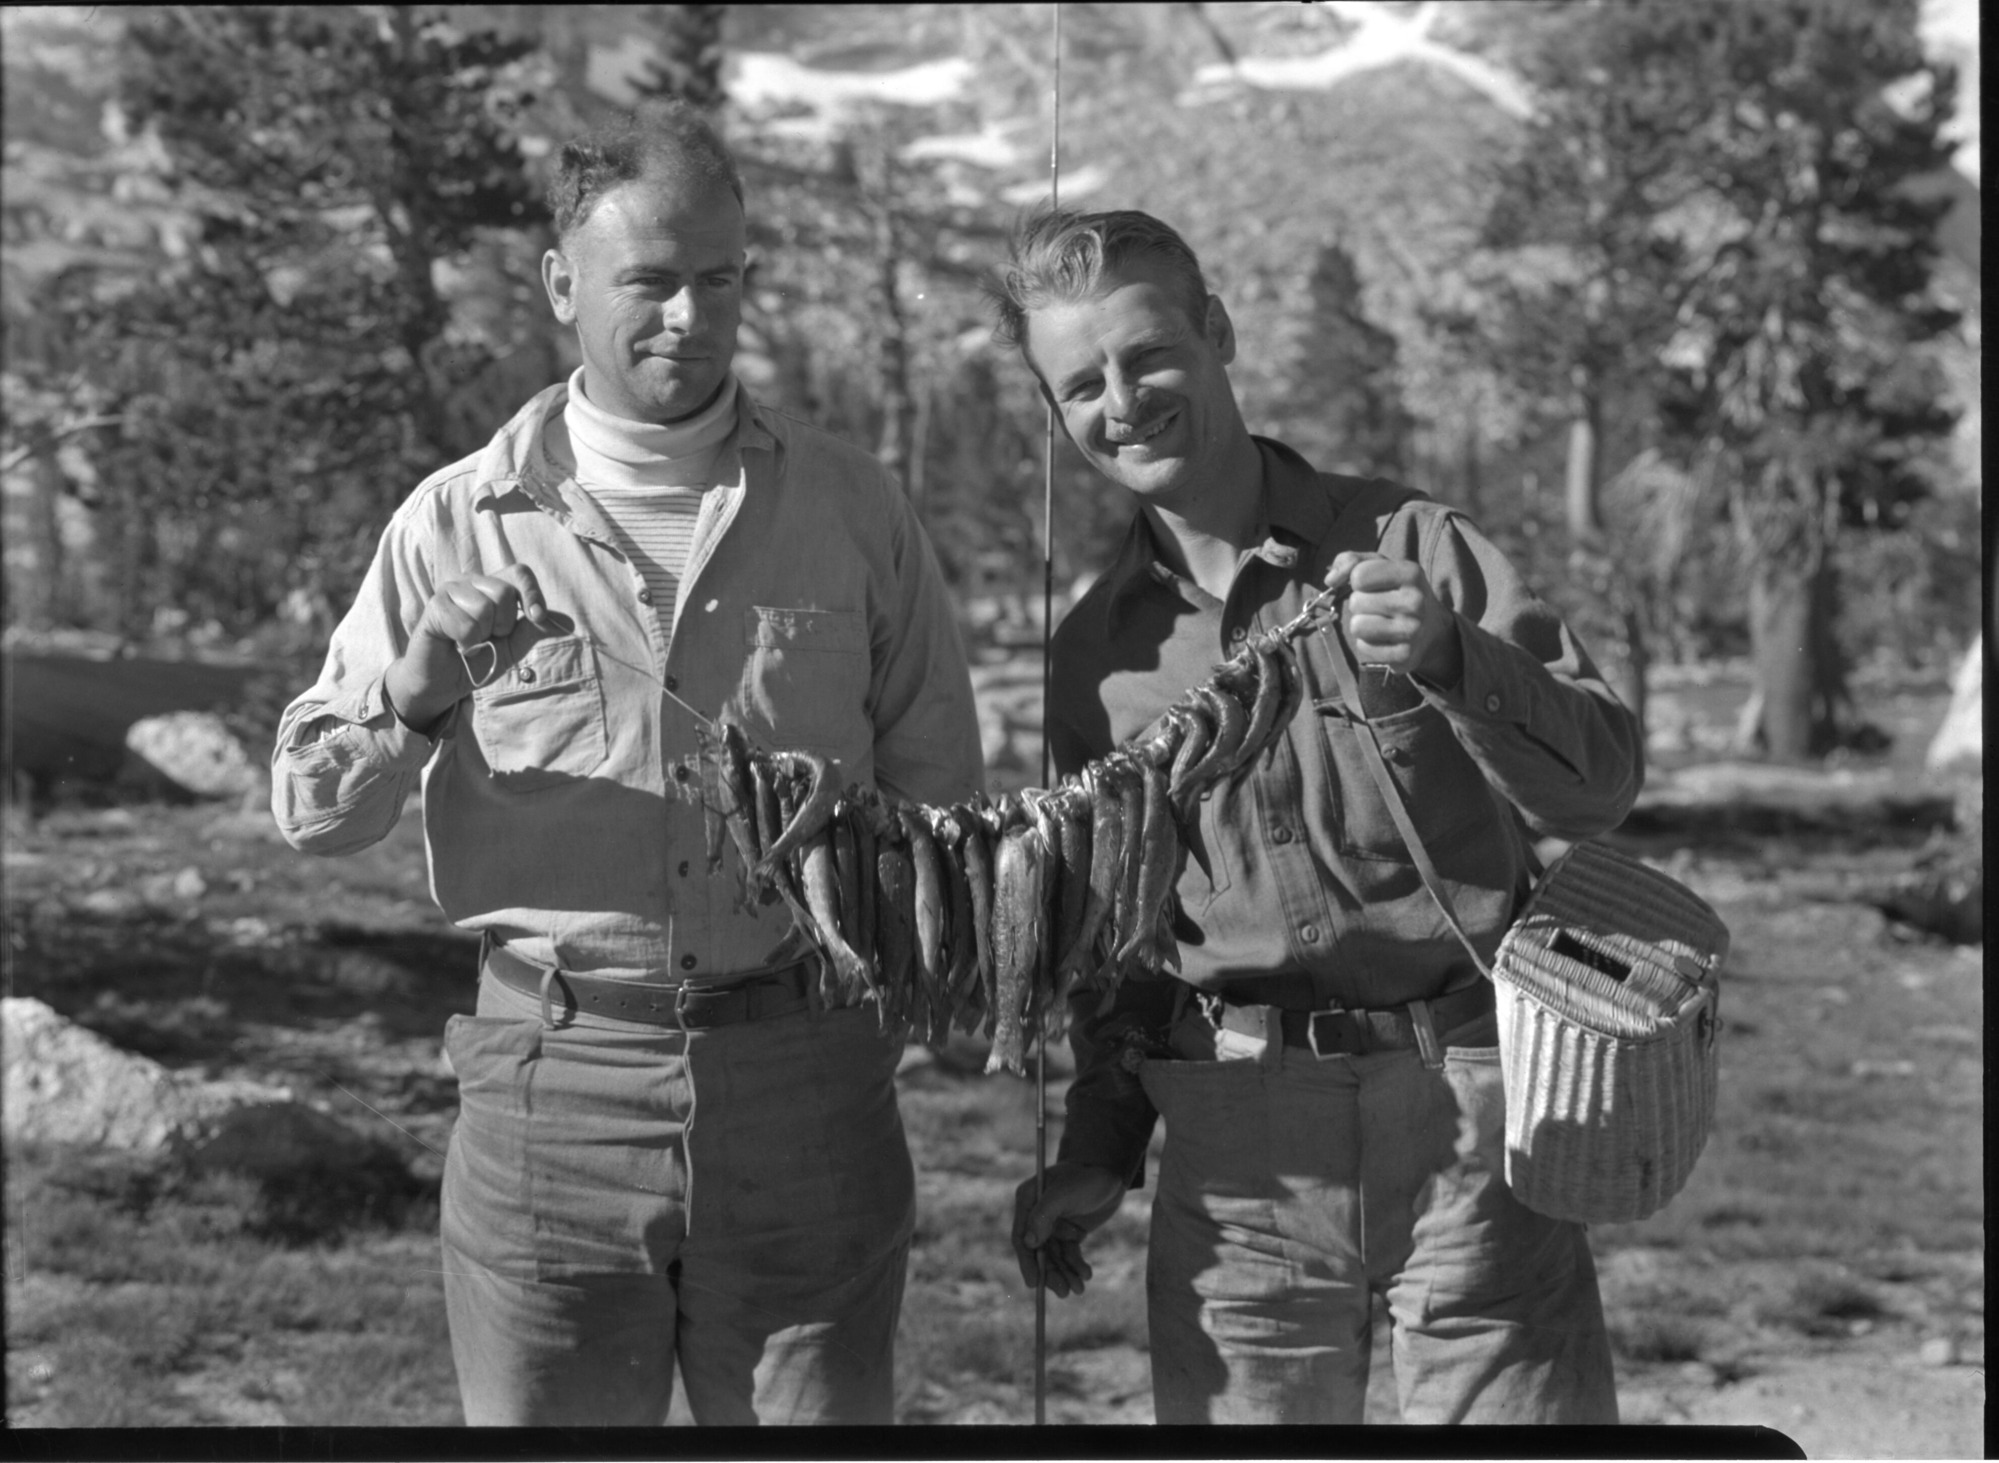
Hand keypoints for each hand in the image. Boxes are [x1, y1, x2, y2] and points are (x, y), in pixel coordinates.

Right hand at [383, 565, 558, 733]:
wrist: (445, 681)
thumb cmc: (477, 659)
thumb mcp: (513, 646)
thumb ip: (535, 630)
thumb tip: (568, 622)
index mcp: (492, 586)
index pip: (519, 572)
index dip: (532, 592)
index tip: (537, 617)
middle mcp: (471, 582)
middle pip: (504, 592)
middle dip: (503, 624)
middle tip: (486, 638)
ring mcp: (450, 590)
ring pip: (484, 607)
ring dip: (481, 636)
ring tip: (469, 642)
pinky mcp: (434, 607)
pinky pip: (465, 625)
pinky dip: (466, 643)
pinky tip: (455, 645)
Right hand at [1012, 1162, 1126, 1298]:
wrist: (1113, 1171)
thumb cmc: (1086, 1177)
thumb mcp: (1064, 1194)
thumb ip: (1043, 1216)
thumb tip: (1029, 1243)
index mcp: (1028, 1200)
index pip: (1021, 1237)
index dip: (1026, 1262)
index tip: (1033, 1283)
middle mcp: (1037, 1214)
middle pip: (1039, 1252)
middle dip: (1051, 1273)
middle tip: (1065, 1292)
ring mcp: (1054, 1224)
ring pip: (1055, 1257)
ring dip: (1066, 1274)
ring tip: (1079, 1289)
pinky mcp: (1071, 1231)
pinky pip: (1070, 1254)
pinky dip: (1077, 1266)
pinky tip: (1086, 1274)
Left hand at [1323, 551, 1461, 687]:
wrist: (1432, 627)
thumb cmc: (1397, 591)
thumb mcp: (1380, 566)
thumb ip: (1351, 561)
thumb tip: (1330, 580)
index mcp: (1411, 573)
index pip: (1359, 575)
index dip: (1357, 580)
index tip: (1371, 585)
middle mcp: (1415, 600)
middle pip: (1356, 602)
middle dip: (1360, 604)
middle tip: (1378, 606)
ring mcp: (1412, 629)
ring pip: (1357, 626)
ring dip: (1361, 624)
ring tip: (1379, 621)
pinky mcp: (1405, 654)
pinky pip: (1363, 647)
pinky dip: (1367, 643)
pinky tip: (1384, 638)